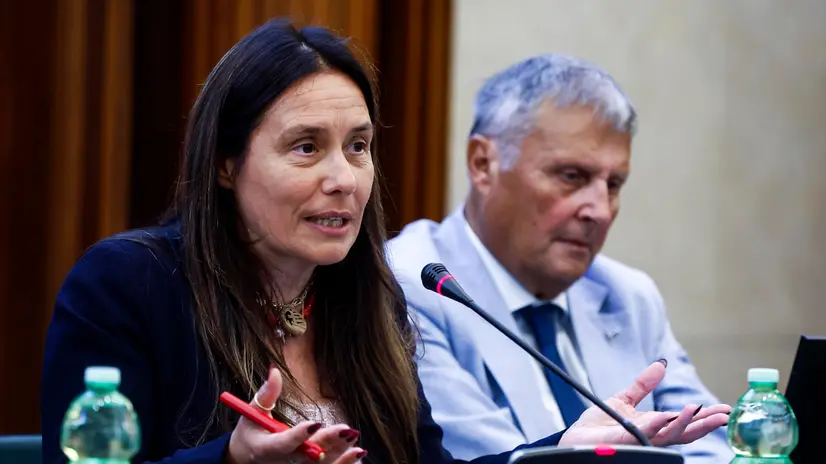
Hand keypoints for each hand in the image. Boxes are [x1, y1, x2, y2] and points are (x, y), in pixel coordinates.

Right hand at [227, 367, 366, 463]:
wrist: (246, 460)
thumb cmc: (251, 434)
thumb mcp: (252, 413)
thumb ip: (266, 393)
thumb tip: (275, 370)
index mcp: (266, 448)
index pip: (283, 444)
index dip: (299, 436)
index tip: (314, 423)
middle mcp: (282, 462)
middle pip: (307, 456)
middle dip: (327, 443)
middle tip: (345, 430)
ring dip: (339, 454)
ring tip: (354, 439)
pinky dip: (342, 463)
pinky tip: (357, 452)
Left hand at [559, 361, 730, 446]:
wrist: (578, 438)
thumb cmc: (600, 424)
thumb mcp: (625, 399)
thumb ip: (643, 384)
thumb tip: (661, 364)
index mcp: (654, 424)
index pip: (684, 420)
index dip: (704, 415)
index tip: (724, 409)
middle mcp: (651, 434)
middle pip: (684, 430)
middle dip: (705, 423)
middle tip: (724, 415)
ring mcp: (641, 439)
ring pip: (668, 434)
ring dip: (684, 423)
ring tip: (698, 409)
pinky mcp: (626, 440)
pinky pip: (643, 434)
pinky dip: (655, 425)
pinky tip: (663, 417)